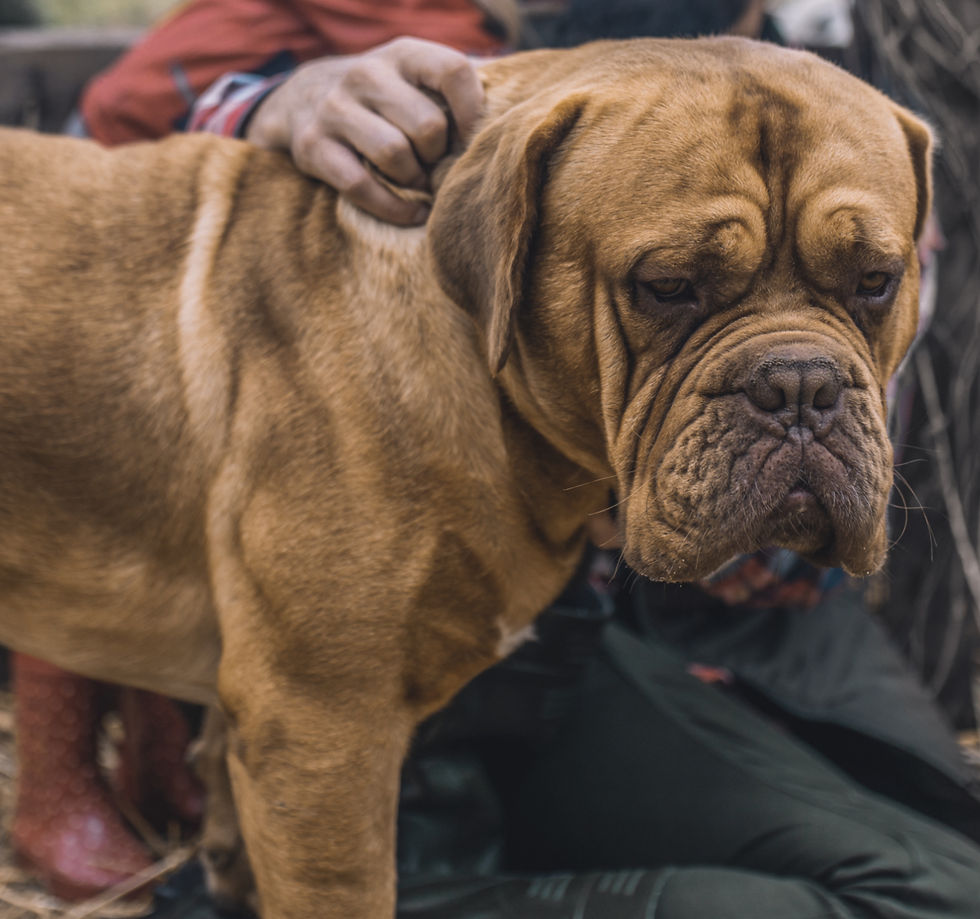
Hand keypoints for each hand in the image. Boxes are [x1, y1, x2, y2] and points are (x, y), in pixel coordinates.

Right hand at [246, 37, 483, 224]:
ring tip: (419, 185)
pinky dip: (392, 208)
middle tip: (437, 167)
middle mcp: (366, 74)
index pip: (453, 71)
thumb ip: (457, 87)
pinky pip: (361, 186)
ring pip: (394, 155)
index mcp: (403, 54)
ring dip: (414, 181)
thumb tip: (513, 107)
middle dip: (438, 156)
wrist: (302, 99)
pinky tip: (409, 212)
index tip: (472, 140)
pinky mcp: (313, 147)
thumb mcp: (415, 76)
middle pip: (426, 125)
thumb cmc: (384, 98)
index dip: (472, 112)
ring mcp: (335, 110)